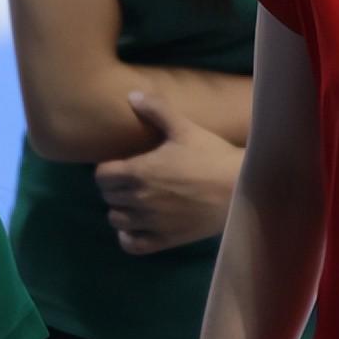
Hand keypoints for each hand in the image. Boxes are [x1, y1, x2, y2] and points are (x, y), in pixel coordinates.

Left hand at [95, 90, 243, 254]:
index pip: (101, 175)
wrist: (237, 188)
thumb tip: (132, 94)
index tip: (120, 163)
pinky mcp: (162, 240)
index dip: (107, 168)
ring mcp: (149, 222)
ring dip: (121, 209)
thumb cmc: (210, 155)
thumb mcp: (184, 128)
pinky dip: (128, 236)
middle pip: (107, 196)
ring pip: (116, 220)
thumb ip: (157, 110)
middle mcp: (137, 199)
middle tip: (130, 178)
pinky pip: (130, 244)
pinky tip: (138, 225)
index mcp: (139, 171)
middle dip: (114, 186)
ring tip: (135, 200)